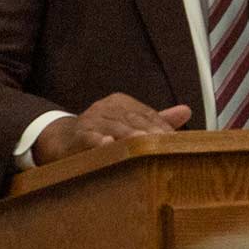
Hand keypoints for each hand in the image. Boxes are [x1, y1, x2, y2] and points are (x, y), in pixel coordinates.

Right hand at [33, 93, 190, 164]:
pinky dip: (98, 141)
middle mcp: (106, 107)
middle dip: (150, 131)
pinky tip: (108, 144)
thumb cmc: (102, 133)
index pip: (147, 114)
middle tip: (166, 142)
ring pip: (114, 128)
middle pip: (133, 119)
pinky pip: (88, 138)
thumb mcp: (129, 124)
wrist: (61, 140)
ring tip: (144, 142)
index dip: (162, 127)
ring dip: (129, 136)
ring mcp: (90, 120)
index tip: (176, 140)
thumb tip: (187, 110)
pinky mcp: (76, 135)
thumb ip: (156, 120)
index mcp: (122, 103)